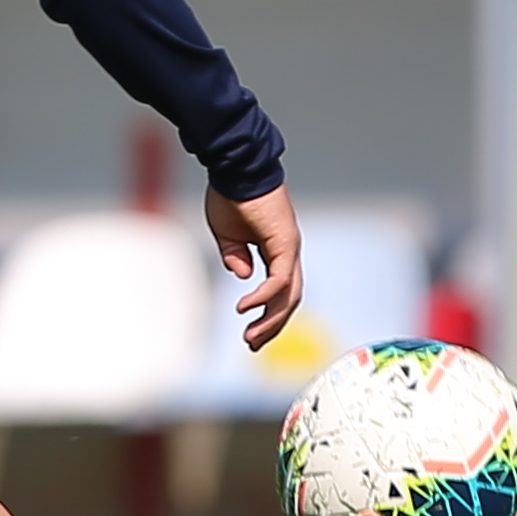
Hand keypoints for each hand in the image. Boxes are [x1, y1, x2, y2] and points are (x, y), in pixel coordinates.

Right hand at [206, 182, 300, 351]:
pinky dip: (263, 297)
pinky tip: (244, 308)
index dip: (266, 314)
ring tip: (250, 337)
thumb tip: (242, 276)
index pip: (279, 291)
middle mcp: (288, 253)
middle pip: (288, 299)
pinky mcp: (285, 244)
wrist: (236, 169)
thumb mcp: (226, 235)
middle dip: (271, 326)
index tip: (249, 333)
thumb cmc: (230, 196)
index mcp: (277, 251)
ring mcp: (289, 249)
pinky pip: (278, 280)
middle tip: (252, 346)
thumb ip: (235, 256)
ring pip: (288, 295)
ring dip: (270, 320)